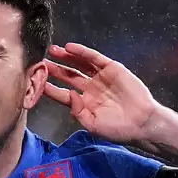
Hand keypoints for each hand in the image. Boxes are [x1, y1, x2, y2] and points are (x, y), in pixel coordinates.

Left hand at [43, 43, 161, 143]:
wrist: (142, 123)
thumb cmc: (118, 129)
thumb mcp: (93, 125)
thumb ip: (78, 112)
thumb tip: (70, 95)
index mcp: (83, 104)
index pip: (62, 94)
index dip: (49, 88)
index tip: (35, 83)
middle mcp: (90, 89)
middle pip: (68, 76)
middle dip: (54, 69)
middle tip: (39, 61)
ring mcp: (100, 78)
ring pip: (79, 65)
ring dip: (66, 57)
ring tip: (52, 50)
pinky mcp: (112, 68)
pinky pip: (94, 58)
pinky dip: (82, 52)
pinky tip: (69, 48)